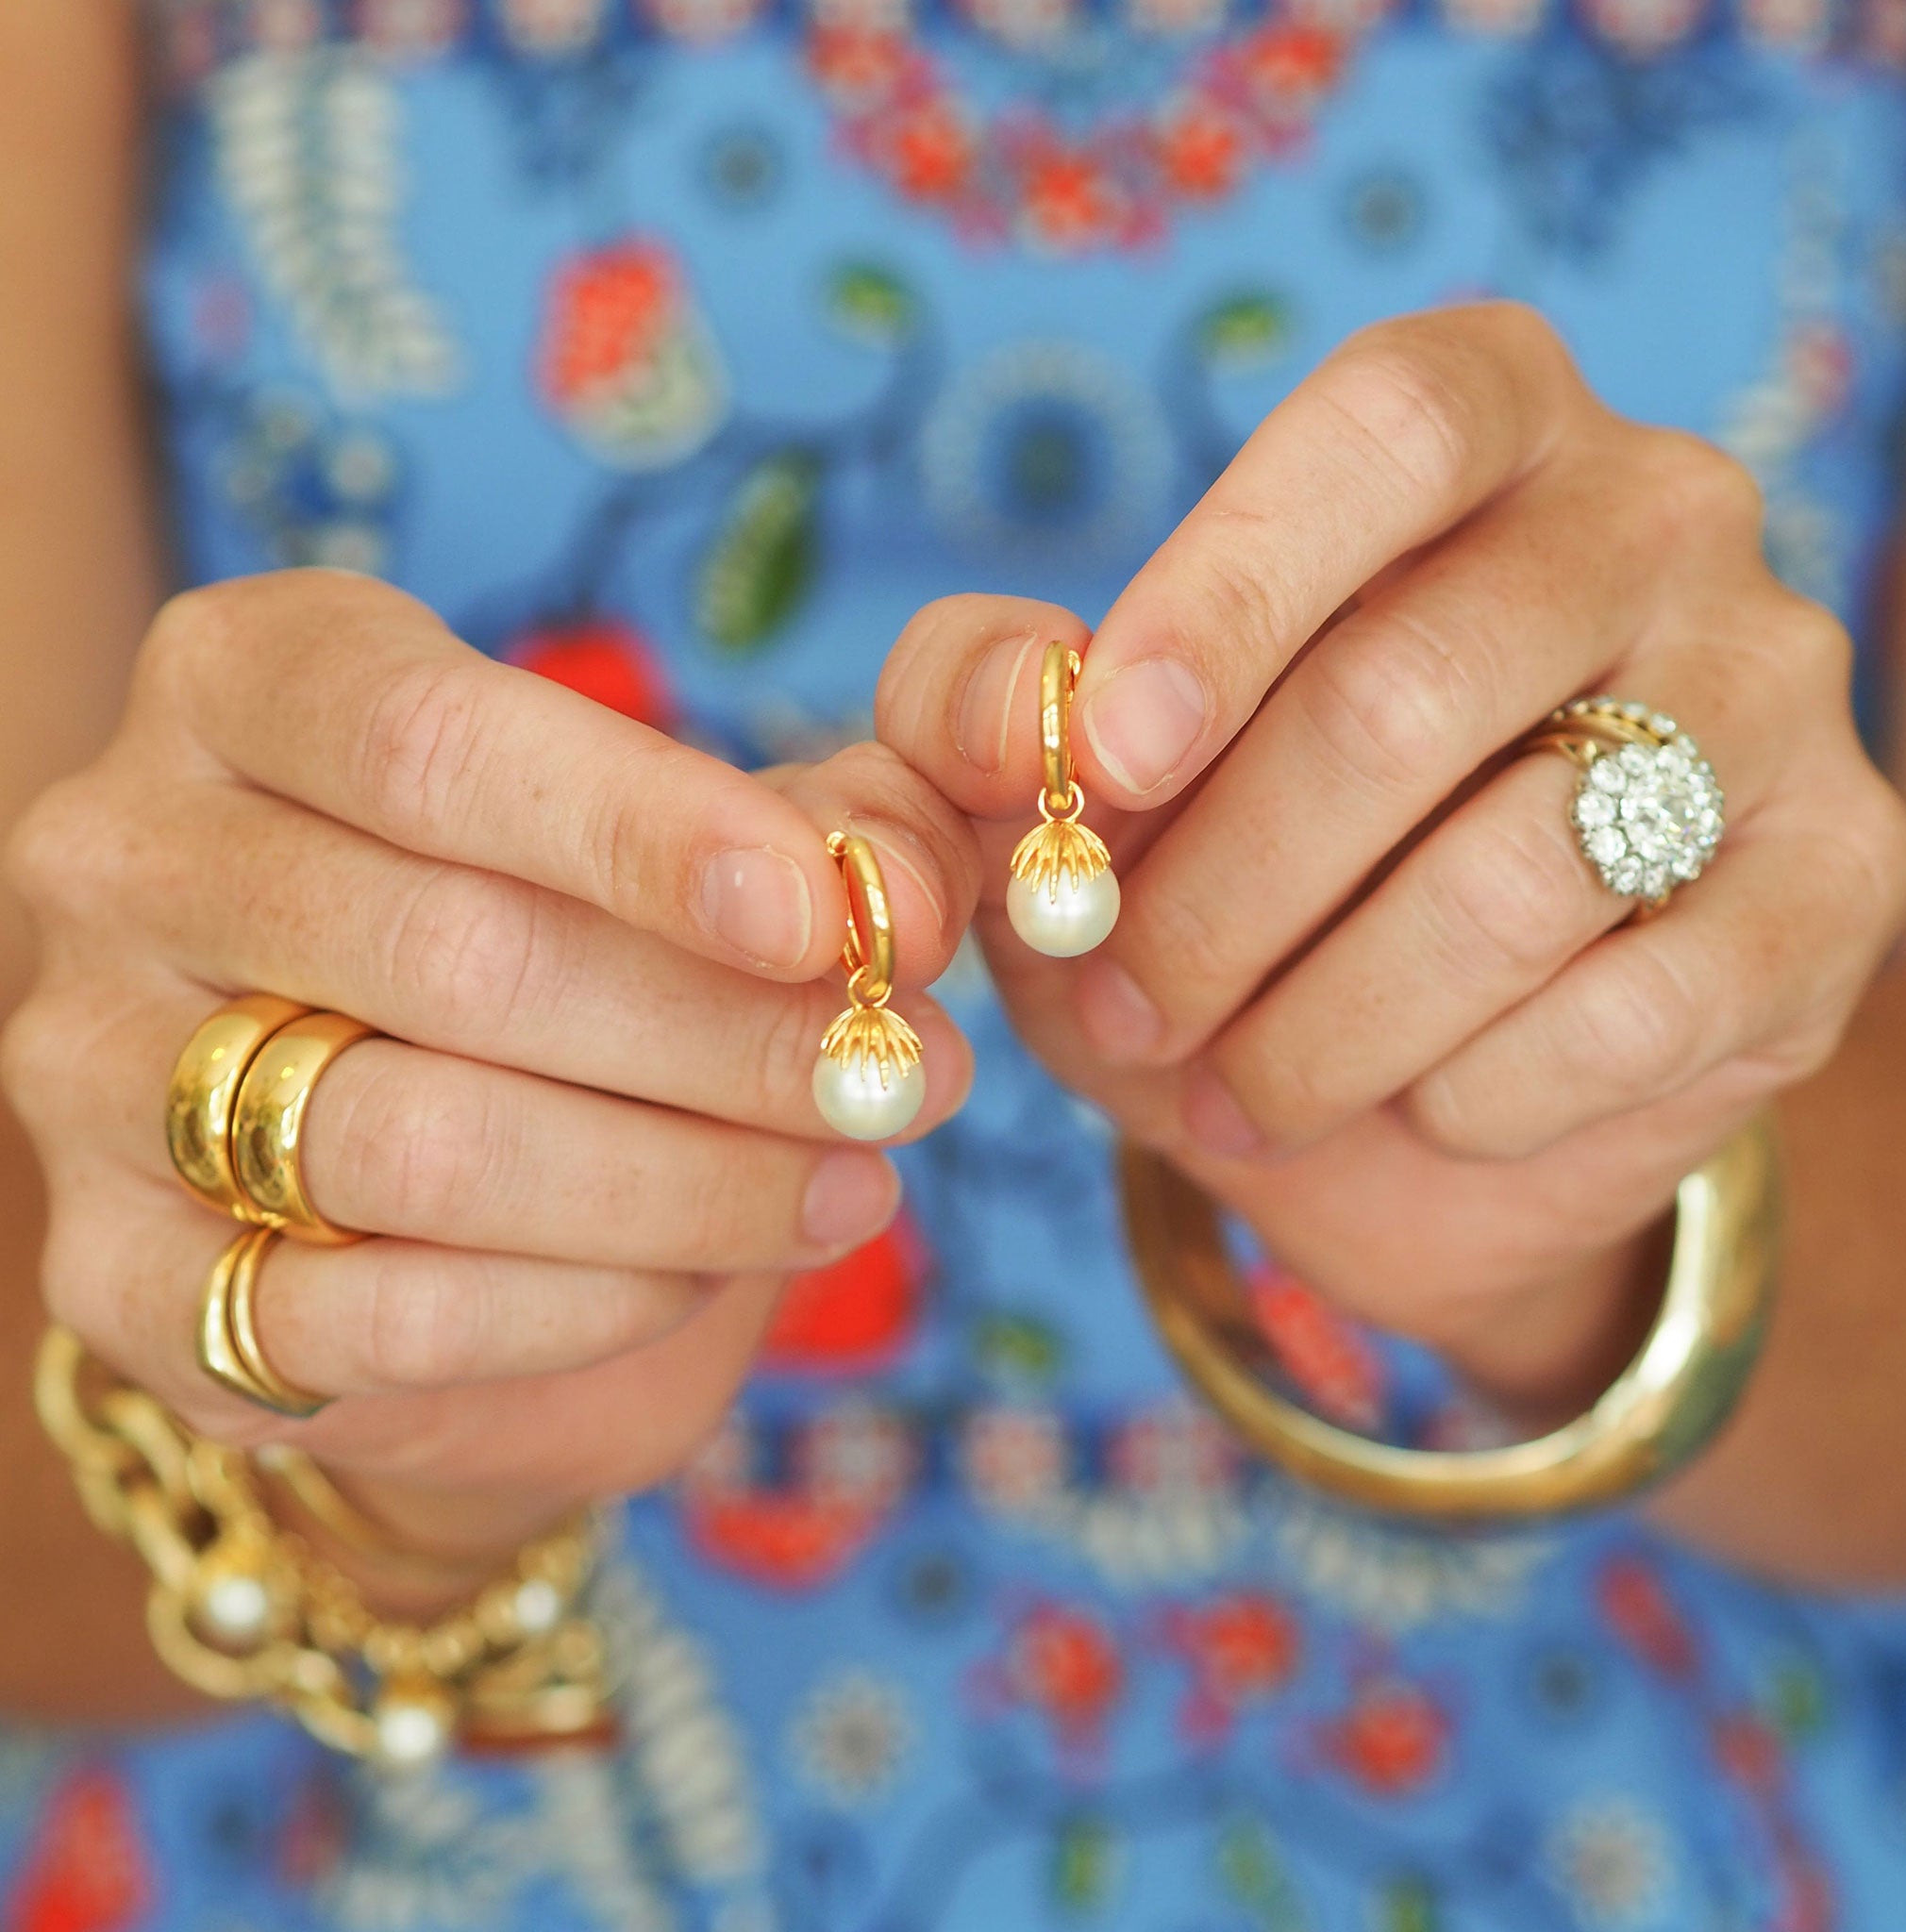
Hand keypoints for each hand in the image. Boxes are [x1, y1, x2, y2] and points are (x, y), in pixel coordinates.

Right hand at [2, 569, 978, 1575]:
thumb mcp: (706, 841)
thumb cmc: (579, 952)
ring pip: (411, 1143)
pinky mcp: (114, 1273)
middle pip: (450, 951)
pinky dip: (572, 1306)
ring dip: (680, 1180)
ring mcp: (87, 1065)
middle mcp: (130, 851)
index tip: (833, 917)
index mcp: (254, 683)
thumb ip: (826, 823)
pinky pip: (361, 1316)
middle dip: (722, 1035)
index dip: (649, 832)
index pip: (436, 740)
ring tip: (854, 1185)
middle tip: (908, 1079)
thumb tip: (919, 893)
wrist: (423, 1176)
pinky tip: (700, 1276)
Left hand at [878, 302, 1905, 1415]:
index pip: (1384, 435)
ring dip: (1324, 1026)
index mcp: (1480, 420)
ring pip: (1515, 878)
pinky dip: (1469, 1096)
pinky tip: (1416, 1103)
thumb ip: (982, 707)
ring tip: (1235, 1088)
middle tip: (1125, 1004)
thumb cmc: (1235, 882)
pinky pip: (1630, 1014)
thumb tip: (998, 712)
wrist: (1424, 1082)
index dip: (1226, 597)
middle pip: (1412, 692)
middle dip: (1221, 897)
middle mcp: (1658, 516)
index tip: (1106, 770)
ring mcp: (1768, 693)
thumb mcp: (1078, 794)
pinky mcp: (1834, 881)